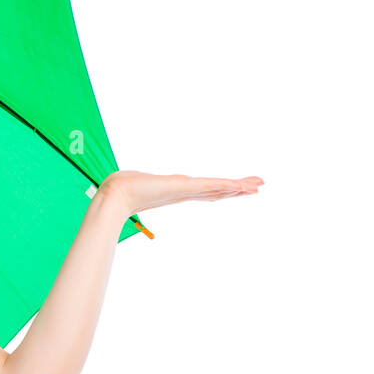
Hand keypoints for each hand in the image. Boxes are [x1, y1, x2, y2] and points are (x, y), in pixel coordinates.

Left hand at [99, 170, 263, 214]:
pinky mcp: (182, 188)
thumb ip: (136, 181)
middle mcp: (184, 192)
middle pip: (217, 190)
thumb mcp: (135, 181)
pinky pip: (209, 186)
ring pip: (217, 189)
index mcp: (176, 190)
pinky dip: (225, 186)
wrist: (115, 195)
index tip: (238, 187)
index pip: (205, 190)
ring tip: (256, 187)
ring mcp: (184, 191)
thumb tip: (126, 179)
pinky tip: (238, 185)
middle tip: (258, 187)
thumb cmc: (121, 188)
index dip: (222, 189)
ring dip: (237, 187)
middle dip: (237, 188)